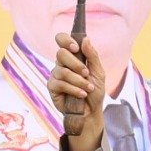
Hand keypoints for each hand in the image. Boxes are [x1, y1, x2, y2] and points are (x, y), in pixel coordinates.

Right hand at [48, 33, 107, 150]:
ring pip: (62, 71)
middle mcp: (62, 64)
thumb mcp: (98, 73)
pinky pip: (60, 83)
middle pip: (61, 54)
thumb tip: (85, 39)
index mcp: (73, 57)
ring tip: (88, 89)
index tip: (75, 48)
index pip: (61, 40)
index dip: (65, 40)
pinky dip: (74, 89)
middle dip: (76, 64)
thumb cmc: (95, 91)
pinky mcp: (52, 87)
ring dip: (79, 81)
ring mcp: (55, 75)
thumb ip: (92, 56)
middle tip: (86, 74)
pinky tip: (81, 94)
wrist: (91, 111)